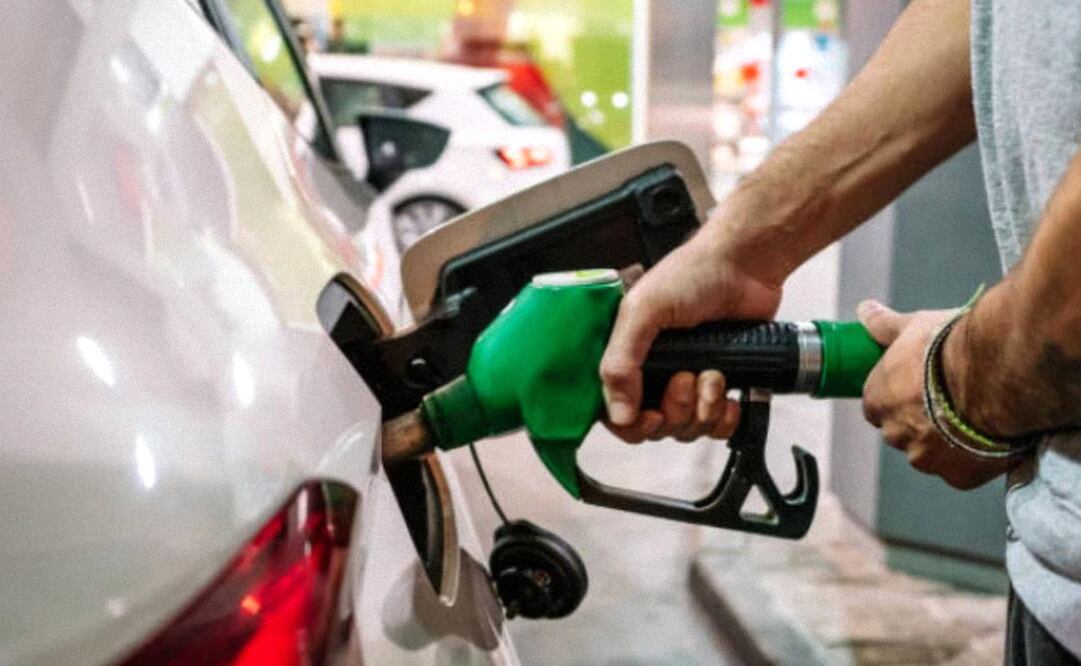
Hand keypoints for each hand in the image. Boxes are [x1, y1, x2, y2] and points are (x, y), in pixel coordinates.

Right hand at [599, 227, 782, 442]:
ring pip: (689, 428)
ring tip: (713, 373)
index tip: (653, 416)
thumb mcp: (643, 311)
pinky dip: (726, 418)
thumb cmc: (692, 275)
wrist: (746, 266)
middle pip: (657, 427)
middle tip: (686, 377)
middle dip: (676, 410)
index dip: (634, 425)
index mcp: (627, 356)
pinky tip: (730, 396)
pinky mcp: (720, 386)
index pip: (617, 413)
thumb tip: (619, 415)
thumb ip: (621, 361)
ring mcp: (688, 381)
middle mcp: (654, 373)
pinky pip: (718, 426)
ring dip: (704, 408)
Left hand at [858, 300, 1011, 488]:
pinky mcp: (958, 476)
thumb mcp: (914, 326)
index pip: (878, 405)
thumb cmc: (950, 346)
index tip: (919, 386)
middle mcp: (895, 434)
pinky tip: (987, 436)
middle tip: (950, 398)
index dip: (900, 396)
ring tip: (974, 415)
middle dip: (923, 419)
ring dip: (947, 440)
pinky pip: (962, 470)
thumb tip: (865, 311)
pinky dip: (973, 458)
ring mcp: (926, 459)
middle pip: (903, 431)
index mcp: (877, 401)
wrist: (996, 373)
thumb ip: (884, 325)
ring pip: (932, 453)